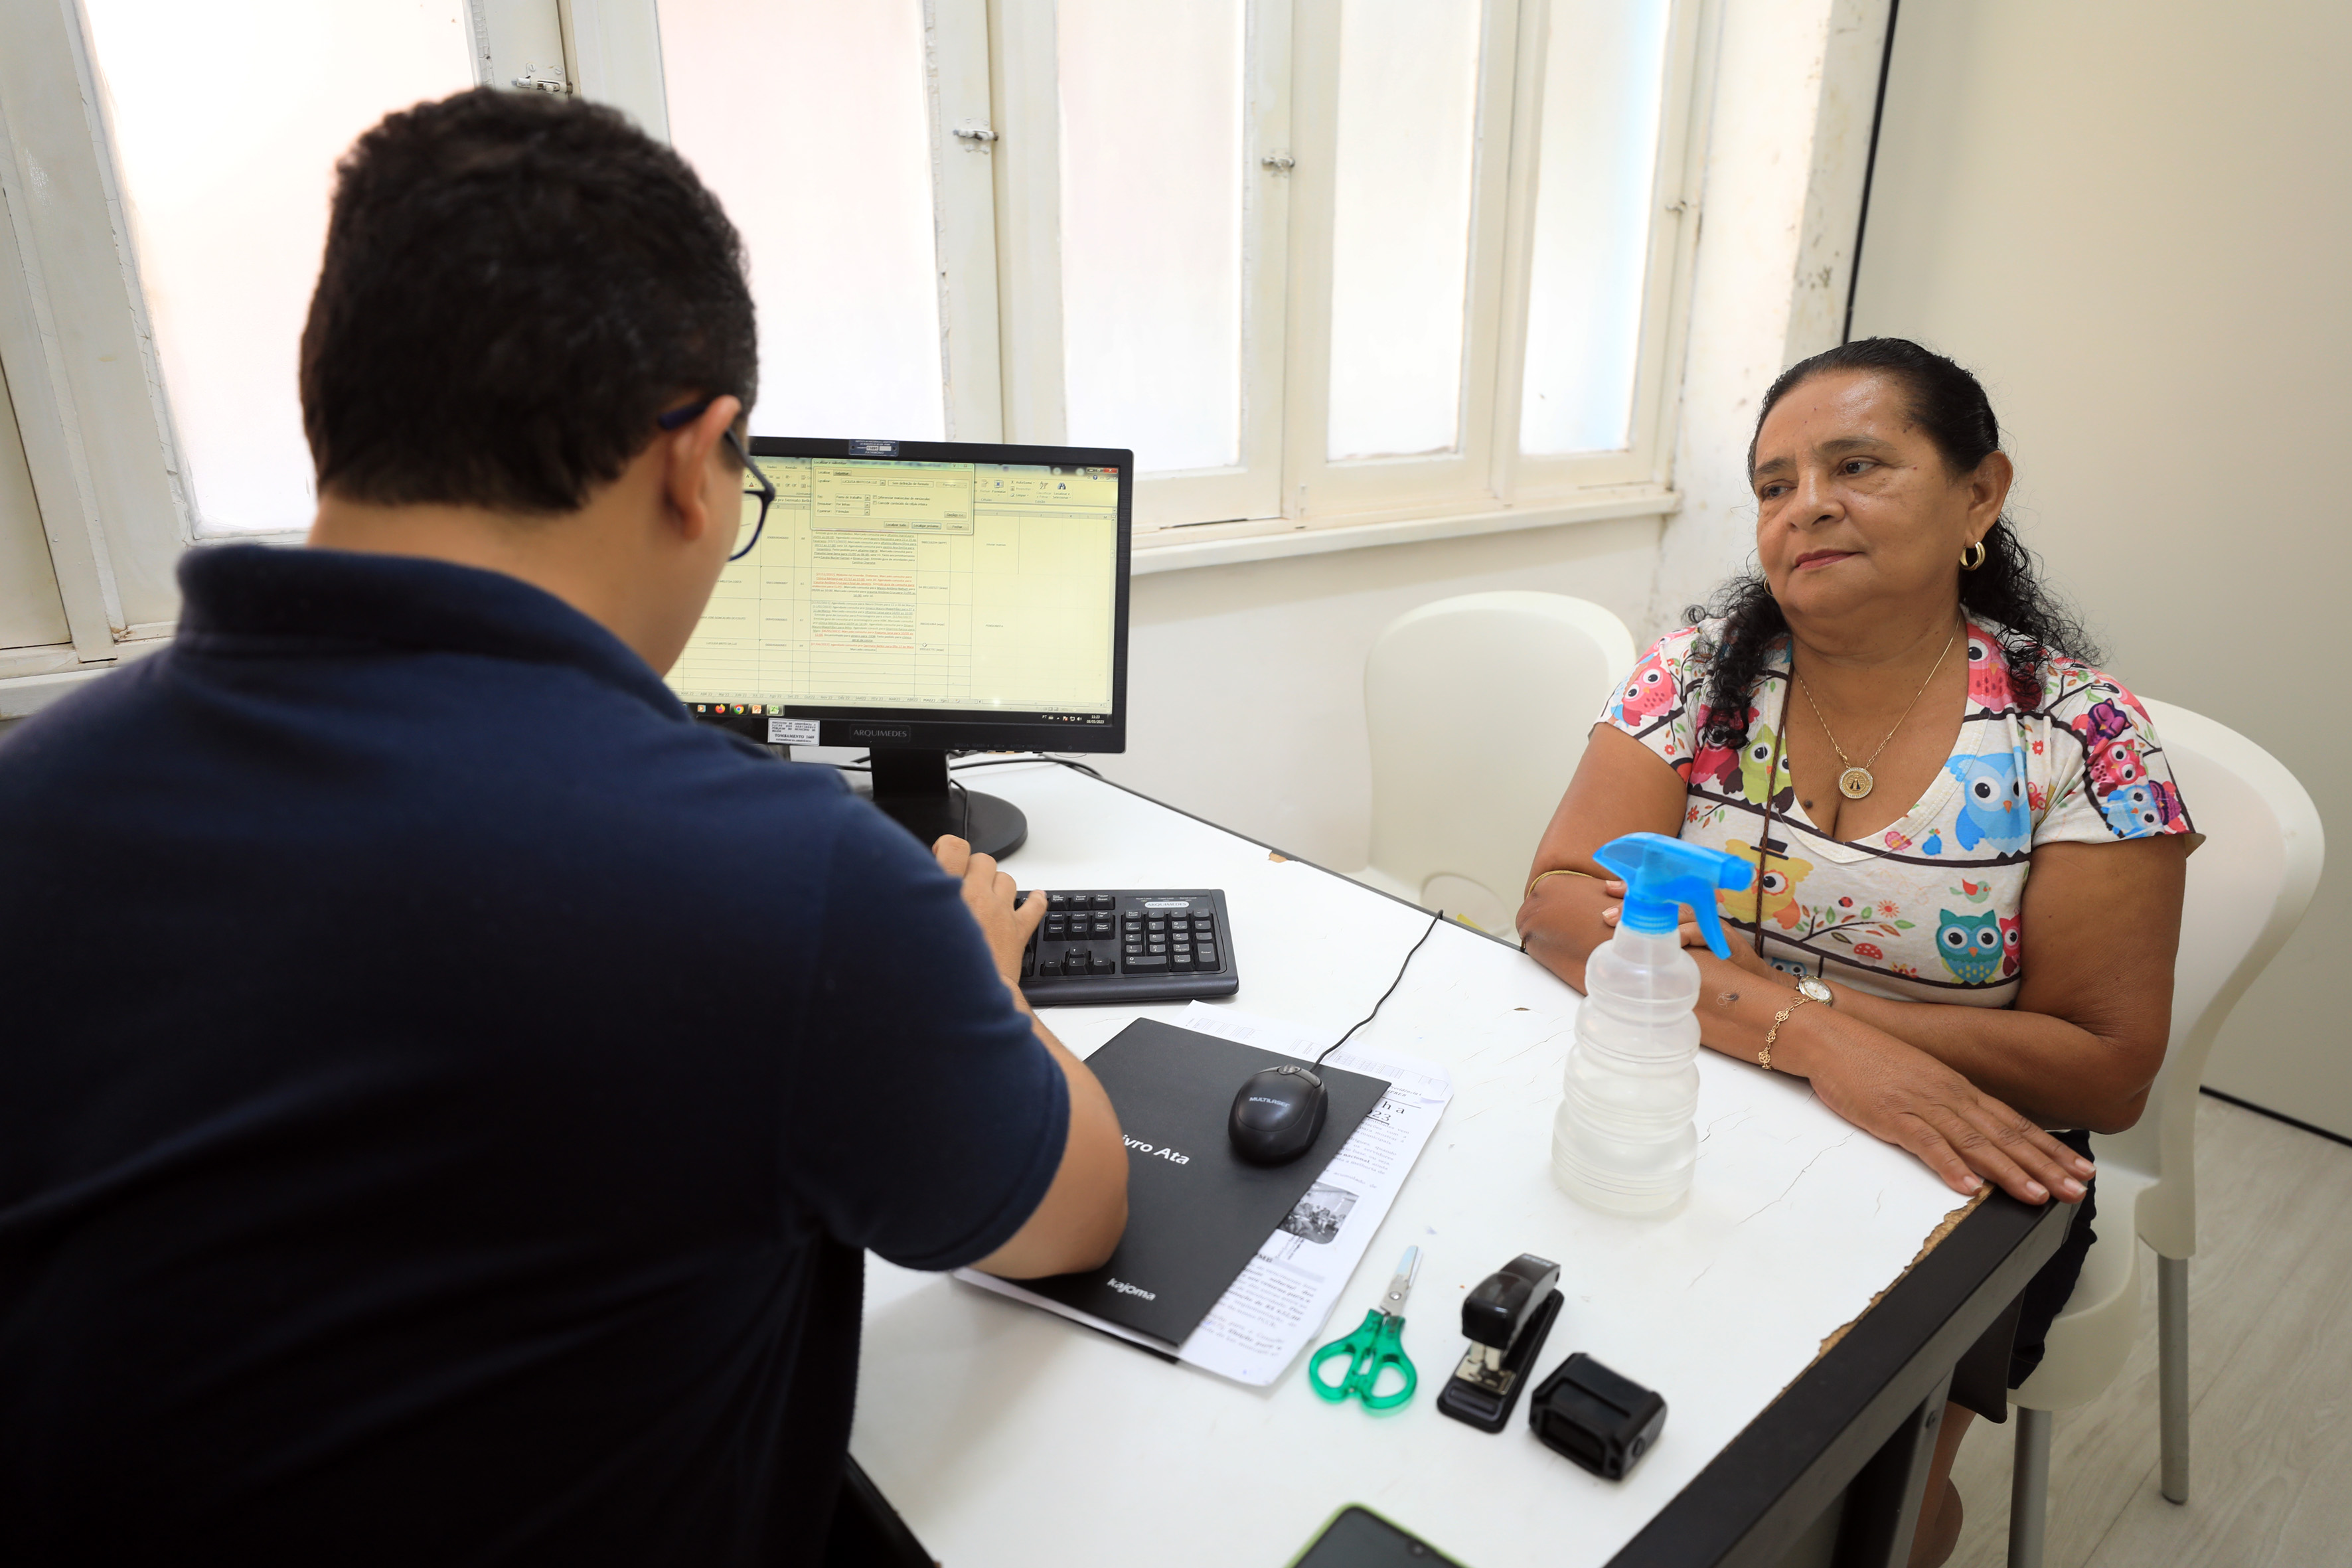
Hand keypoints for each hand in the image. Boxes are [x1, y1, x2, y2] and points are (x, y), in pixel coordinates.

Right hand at [933, 834, 1045, 991]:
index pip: (954, 847)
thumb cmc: (938, 969)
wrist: (965, 998)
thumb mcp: (915, 928)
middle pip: (983, 861)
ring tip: (987, 900)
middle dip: (975, 869)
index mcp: (949, 893)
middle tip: (964, 886)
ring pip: (1006, 880)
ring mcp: (1000, 912)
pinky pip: (1035, 906)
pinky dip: (1036, 901)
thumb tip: (923, 891)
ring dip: (997, 885)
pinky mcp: (1017, 931)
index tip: (945, 855)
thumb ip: (921, 903)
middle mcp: (977, 897)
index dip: (949, 847)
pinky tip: (1034, 899)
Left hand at [1596, 881, 1777, 977]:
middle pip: (1666, 898)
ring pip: (1679, 912)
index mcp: (1688, 912)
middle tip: (1606, 913)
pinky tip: (1667, 939)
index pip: (1661, 895)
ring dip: (1652, 917)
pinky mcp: (1726, 935)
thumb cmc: (1718, 963)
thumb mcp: (1688, 948)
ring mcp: (1712, 922)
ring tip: (1624, 924)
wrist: (1754, 977)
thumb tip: (1633, 943)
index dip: (1636, 890)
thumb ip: (1666, 941)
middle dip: (1636, 900)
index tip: (1608, 888)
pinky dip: (1683, 935)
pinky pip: (1699, 931)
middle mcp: (1700, 911)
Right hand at [1791, 1014, 2096, 1203]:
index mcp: (1958, 1088)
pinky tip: (1969, 1186)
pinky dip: (1949, 1165)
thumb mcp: (1919, 1080)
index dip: (2049, 1147)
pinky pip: (1926, 1143)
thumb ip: (1947, 1107)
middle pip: (2004, 1135)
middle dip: (2044, 1165)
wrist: (1829, 1038)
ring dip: (2008, 1171)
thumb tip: (1975, 1135)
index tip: (2078, 1168)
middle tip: (2074, 1189)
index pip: (2014, 1121)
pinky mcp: (1892, 1115)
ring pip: (1975, 1142)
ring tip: (2035, 1195)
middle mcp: (1949, 1095)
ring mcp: (1922, 1104)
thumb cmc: (1869, 1059)